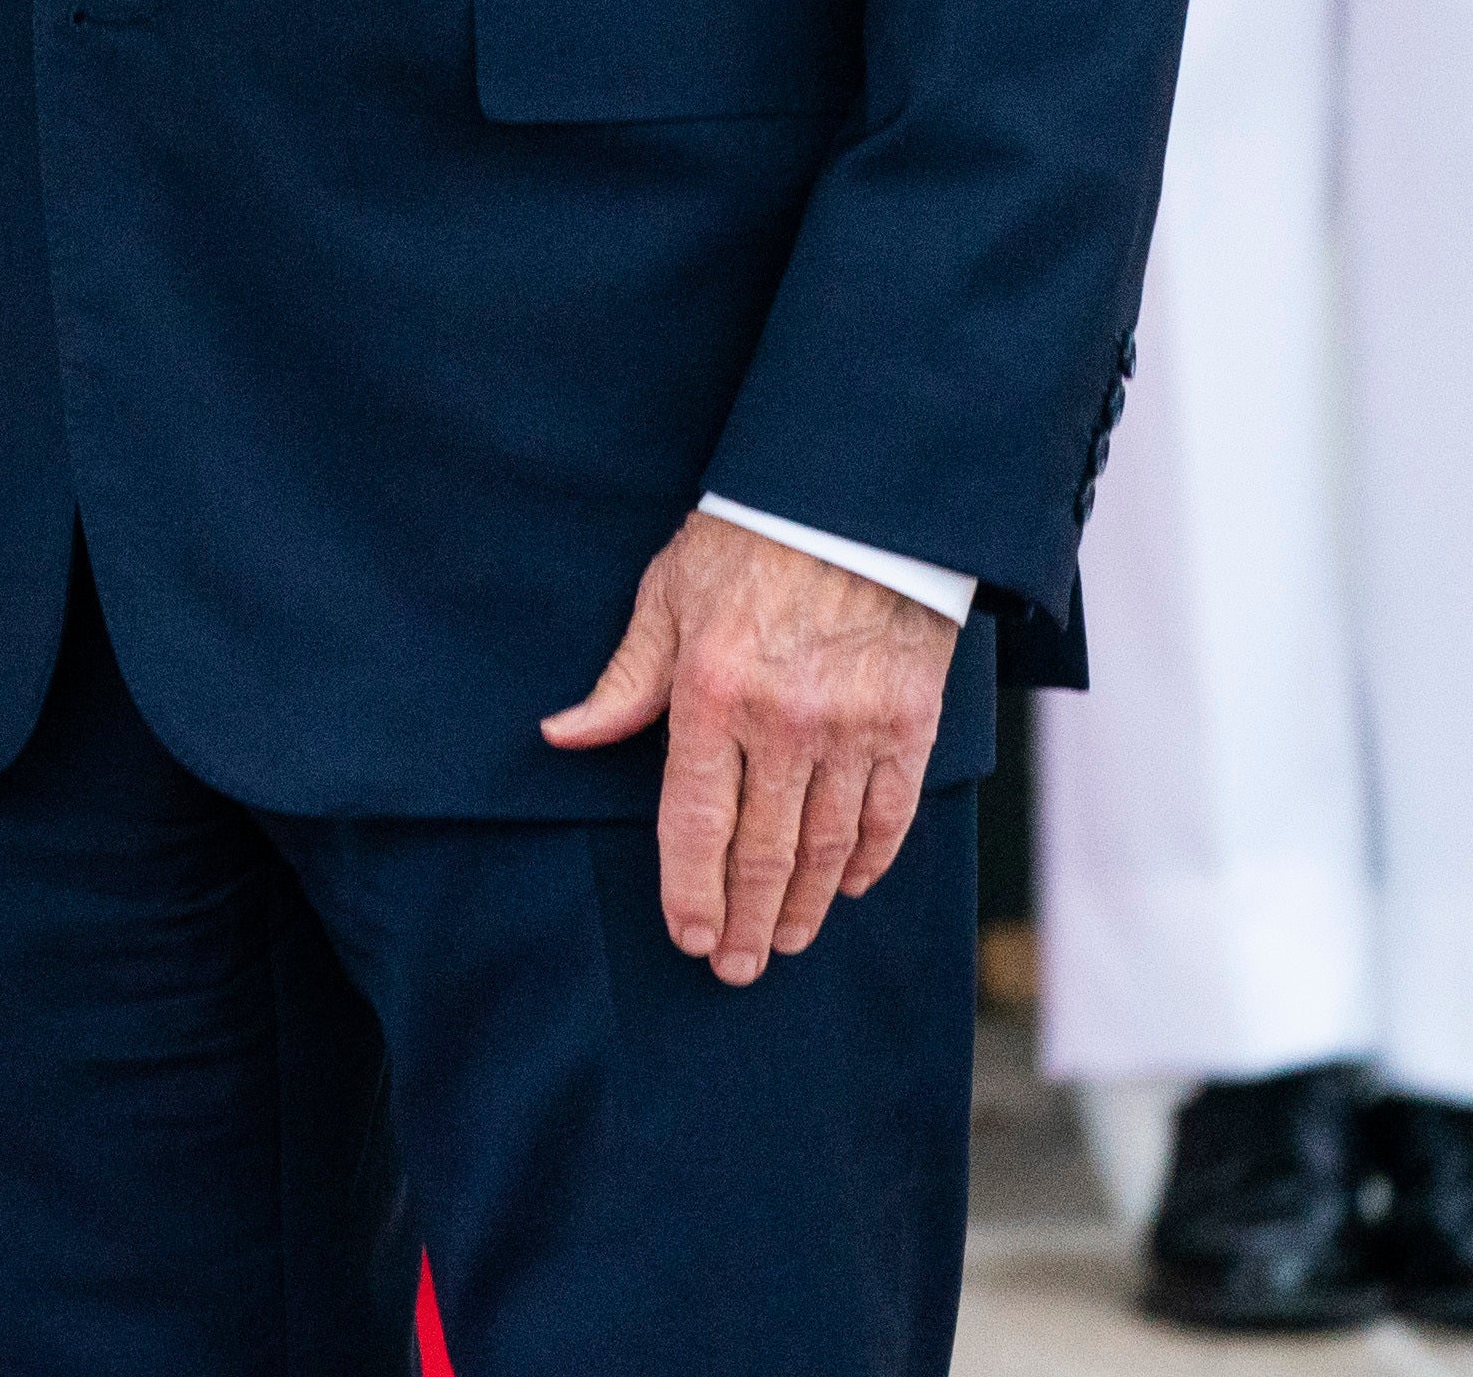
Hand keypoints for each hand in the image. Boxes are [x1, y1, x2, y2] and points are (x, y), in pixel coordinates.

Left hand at [539, 512, 958, 985]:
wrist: (854, 502)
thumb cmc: (747, 541)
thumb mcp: (665, 598)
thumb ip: (623, 683)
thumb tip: (562, 736)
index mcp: (712, 694)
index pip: (694, 820)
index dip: (690, 890)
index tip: (690, 938)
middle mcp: (784, 723)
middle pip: (762, 851)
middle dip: (746, 921)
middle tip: (736, 969)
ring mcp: (853, 728)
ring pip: (827, 846)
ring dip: (803, 905)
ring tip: (784, 942)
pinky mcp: (909, 724)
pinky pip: (889, 814)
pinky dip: (869, 861)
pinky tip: (846, 888)